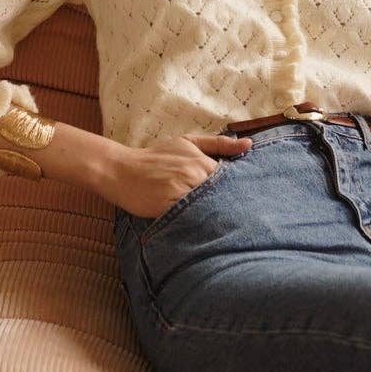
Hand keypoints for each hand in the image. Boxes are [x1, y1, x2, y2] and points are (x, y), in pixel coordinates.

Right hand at [108, 131, 252, 221]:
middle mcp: (194, 176)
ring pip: (208, 209)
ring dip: (214, 217)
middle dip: (228, 206)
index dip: (236, 191)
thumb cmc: (156, 157)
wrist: (121, 170)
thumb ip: (218, 144)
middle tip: (239, 218)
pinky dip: (196, 223)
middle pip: (223, 197)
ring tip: (221, 226)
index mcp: (202, 162)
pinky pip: (189, 219)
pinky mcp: (168, 208)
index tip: (242, 201)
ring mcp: (181, 193)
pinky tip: (201, 228)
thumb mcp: (187, 142)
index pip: (231, 181)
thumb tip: (249, 144)